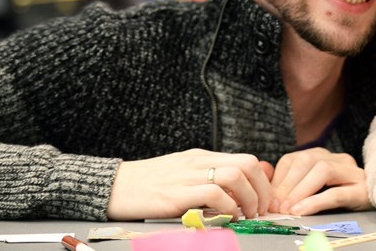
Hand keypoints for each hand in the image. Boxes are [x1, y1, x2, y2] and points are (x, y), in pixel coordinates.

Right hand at [106, 148, 272, 220]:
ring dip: (248, 199)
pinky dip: (227, 207)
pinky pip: (213, 193)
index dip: (262, 182)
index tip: (262, 201)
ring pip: (235, 175)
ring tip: (246, 215)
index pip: (246, 160)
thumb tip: (233, 198)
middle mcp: (199, 162)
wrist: (112, 186)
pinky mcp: (176, 193)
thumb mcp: (182, 175)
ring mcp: (188, 175)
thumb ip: (205, 181)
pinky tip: (226, 217)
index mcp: (202, 157)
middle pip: (247, 164)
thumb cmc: (146, 186)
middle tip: (260, 211)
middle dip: (262, 190)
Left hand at [267, 147, 368, 214]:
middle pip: (308, 160)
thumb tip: (263, 169)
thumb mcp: (311, 188)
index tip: (268, 198)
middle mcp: (338, 159)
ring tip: (288, 209)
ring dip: (301, 191)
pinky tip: (302, 211)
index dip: (279, 177)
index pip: (295, 158)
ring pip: (322, 171)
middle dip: (287, 184)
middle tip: (275, 206)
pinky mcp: (362, 191)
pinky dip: (316, 202)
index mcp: (324, 155)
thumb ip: (287, 180)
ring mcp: (352, 173)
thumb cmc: (338, 197)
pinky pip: (337, 193)